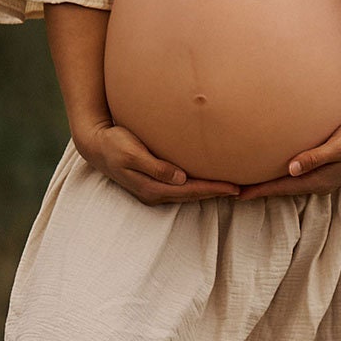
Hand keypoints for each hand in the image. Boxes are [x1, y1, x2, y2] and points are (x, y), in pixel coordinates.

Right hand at [74, 122, 237, 203]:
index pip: (191, 191)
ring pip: (189, 193)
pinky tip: (208, 179)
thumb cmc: (113, 144)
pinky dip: (198, 185)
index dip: (214, 190)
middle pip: (194, 196)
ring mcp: (154, 190)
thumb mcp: (130, 153)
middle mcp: (156, 193)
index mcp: (153, 188)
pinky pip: (182, 187)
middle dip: (217, 193)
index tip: (236, 188)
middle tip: (244, 189)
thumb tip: (179, 177)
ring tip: (232, 187)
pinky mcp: (154, 182)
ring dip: (209, 191)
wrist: (95, 144)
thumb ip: (154, 166)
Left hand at [236, 108, 340, 199]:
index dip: (261, 191)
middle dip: (262, 191)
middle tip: (236, 192)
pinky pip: (298, 178)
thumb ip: (316, 157)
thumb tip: (292, 169)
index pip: (283, 188)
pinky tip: (277, 172)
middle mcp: (321, 183)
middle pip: (284, 190)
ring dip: (272, 185)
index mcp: (321, 180)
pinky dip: (284, 177)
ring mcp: (324, 178)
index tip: (239, 194)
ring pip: (291, 185)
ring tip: (251, 185)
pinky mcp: (326, 169)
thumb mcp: (339, 145)